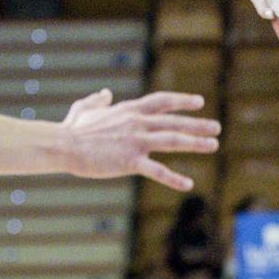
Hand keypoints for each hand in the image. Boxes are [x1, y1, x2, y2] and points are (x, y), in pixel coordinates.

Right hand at [60, 89, 220, 188]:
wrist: (61, 146)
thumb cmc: (70, 129)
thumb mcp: (84, 108)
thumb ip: (97, 100)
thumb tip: (105, 93)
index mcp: (129, 110)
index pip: (162, 101)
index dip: (182, 101)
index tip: (199, 102)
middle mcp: (137, 123)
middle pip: (175, 122)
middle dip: (198, 124)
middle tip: (216, 128)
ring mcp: (135, 142)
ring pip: (173, 140)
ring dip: (195, 143)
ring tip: (213, 145)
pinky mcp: (130, 161)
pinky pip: (158, 171)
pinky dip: (174, 178)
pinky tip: (188, 185)